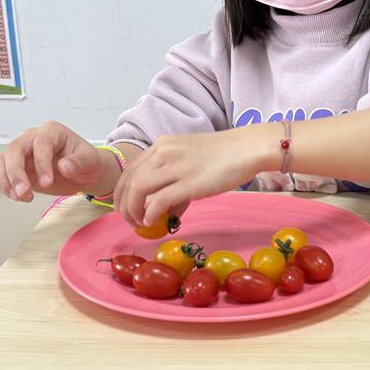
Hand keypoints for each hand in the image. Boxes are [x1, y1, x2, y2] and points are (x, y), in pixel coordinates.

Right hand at [0, 121, 103, 200]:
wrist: (82, 172)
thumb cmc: (86, 162)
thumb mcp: (91, 161)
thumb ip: (79, 162)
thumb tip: (64, 166)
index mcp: (52, 132)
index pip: (41, 143)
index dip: (41, 163)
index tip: (47, 182)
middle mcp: (33, 138)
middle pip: (15, 149)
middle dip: (16, 172)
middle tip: (25, 192)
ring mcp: (23, 151)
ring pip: (3, 159)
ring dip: (7, 180)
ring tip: (21, 196)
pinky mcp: (17, 166)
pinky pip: (2, 171)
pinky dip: (6, 185)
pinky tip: (18, 196)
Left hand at [113, 128, 274, 226]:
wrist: (247, 148)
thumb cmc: (224, 155)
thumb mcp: (190, 159)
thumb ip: (174, 179)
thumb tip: (165, 209)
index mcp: (162, 146)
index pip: (130, 170)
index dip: (121, 192)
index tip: (125, 207)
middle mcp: (164, 153)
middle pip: (129, 180)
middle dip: (123, 204)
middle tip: (129, 220)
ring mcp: (176, 166)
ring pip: (138, 189)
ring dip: (133, 210)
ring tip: (140, 223)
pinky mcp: (189, 182)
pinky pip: (159, 200)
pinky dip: (150, 213)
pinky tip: (154, 222)